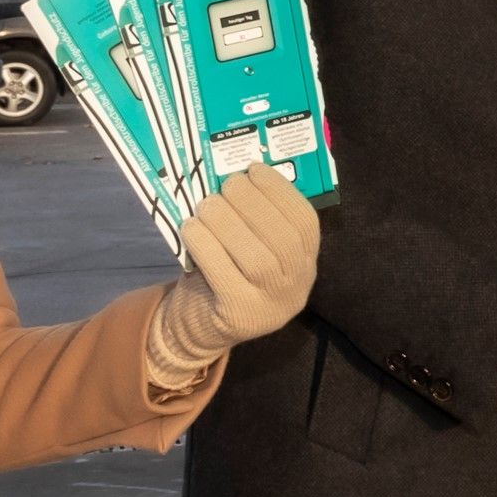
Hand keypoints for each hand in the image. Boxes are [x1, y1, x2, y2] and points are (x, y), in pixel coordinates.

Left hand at [150, 166, 323, 377]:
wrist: (202, 327)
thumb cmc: (227, 273)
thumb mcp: (251, 248)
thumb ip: (253, 219)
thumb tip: (238, 174)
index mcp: (304, 263)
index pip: (305, 223)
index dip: (281, 191)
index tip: (255, 169)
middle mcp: (296, 286)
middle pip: (283, 239)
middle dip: (253, 202)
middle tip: (227, 184)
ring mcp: (269, 305)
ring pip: (256, 258)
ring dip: (228, 221)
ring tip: (206, 205)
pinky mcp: (238, 315)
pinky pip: (224, 275)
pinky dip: (205, 245)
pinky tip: (191, 228)